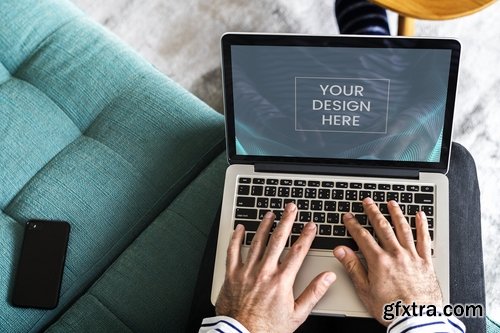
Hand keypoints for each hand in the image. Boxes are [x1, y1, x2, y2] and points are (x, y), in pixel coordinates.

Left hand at [216, 203, 335, 332]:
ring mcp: (246, 272)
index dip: (306, 235)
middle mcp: (264, 272)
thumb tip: (328, 278)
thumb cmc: (268, 328)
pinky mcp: (232, 275)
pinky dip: (236, 238)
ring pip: (257, 242)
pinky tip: (240, 228)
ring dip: (264, 225)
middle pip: (277, 240)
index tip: (310, 225)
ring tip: (270, 213)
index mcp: (281, 280)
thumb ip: (313, 293)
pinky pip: (233, 252)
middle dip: (286, 221)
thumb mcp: (297, 314)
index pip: (297, 251)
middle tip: (291, 208)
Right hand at [333, 198, 442, 324]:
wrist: (417, 320)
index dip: (353, 224)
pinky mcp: (426, 262)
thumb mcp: (365, 290)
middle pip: (382, 227)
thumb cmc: (392, 309)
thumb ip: (353, 267)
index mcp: (379, 261)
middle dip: (373, 212)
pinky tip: (420, 216)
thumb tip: (341, 251)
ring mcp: (412, 256)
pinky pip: (425, 239)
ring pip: (403, 229)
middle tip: (368, 202)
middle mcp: (396, 254)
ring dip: (396, 213)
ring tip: (391, 203)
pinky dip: (422, 226)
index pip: (362, 236)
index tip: (349, 216)